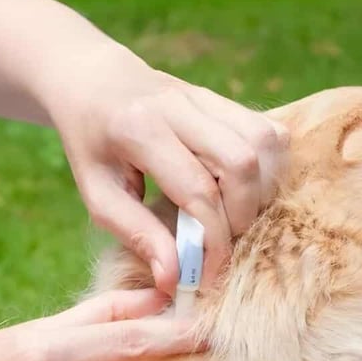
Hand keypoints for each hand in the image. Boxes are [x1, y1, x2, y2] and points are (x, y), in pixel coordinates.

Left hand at [44, 42, 287, 292]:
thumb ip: (136, 235)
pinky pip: (269, 131)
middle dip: (241, 216)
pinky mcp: (224, 98)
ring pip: (264, 142)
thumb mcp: (98, 194)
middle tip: (221, 242)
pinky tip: (244, 188)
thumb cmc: (92, 145)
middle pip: (241, 162)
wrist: (92, 81)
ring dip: (260, 190)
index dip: (212, 241)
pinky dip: (268, 167)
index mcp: (138, 129)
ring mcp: (206, 96)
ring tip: (234, 215)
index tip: (206, 274)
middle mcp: (178, 105)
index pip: (197, 190)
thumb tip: (174, 279)